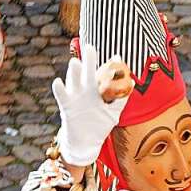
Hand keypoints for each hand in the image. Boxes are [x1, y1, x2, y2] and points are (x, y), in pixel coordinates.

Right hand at [52, 44, 129, 166]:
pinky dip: (59, 89)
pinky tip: (58, 82)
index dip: (109, 66)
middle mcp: (85, 91)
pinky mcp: (67, 107)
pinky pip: (62, 96)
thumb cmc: (99, 125)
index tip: (117, 57)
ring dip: (74, 72)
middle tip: (90, 47)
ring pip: (73, 82)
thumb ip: (122, 98)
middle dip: (89, 61)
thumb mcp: (113, 112)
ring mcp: (75, 98)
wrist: (86, 143)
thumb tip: (132, 82)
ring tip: (76, 63)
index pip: (102, 74)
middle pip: (87, 73)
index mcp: (97, 90)